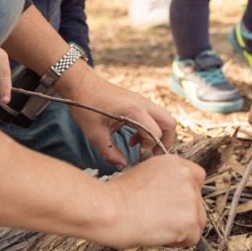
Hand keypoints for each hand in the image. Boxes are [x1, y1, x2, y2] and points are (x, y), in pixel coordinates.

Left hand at [59, 67, 177, 168]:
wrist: (81, 84)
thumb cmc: (86, 105)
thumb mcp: (94, 133)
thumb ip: (109, 152)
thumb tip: (122, 166)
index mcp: (134, 110)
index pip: (156, 132)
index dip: (150, 146)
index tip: (138, 154)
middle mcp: (142, 104)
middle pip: (169, 123)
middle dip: (166, 141)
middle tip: (153, 154)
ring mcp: (142, 101)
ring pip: (163, 119)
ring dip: (157, 134)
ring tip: (140, 147)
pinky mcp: (137, 102)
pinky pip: (153, 117)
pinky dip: (149, 129)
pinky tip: (132, 139)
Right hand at [101, 155, 206, 247]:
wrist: (110, 210)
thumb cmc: (116, 196)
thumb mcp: (142, 173)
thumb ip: (163, 180)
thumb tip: (168, 197)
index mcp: (175, 163)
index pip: (196, 177)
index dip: (185, 192)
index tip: (174, 203)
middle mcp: (187, 178)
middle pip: (197, 200)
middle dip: (183, 212)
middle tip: (160, 218)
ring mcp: (191, 199)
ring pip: (198, 219)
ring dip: (182, 227)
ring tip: (158, 227)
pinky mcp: (190, 221)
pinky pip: (194, 237)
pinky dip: (179, 241)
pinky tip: (160, 236)